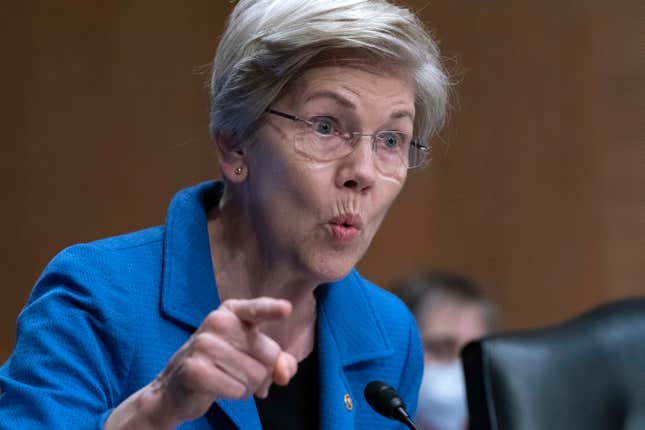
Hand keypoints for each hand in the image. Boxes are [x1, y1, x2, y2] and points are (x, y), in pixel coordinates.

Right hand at [106, 297, 297, 428]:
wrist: (177, 388)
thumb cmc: (222, 366)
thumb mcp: (252, 357)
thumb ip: (278, 361)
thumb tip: (284, 373)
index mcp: (233, 311)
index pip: (257, 309)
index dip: (272, 310)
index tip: (287, 309)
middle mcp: (218, 321)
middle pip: (269, 355)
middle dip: (263, 373)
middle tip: (241, 372)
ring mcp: (203, 344)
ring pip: (255, 375)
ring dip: (248, 387)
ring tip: (227, 380)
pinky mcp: (195, 369)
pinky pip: (237, 390)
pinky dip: (234, 395)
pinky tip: (217, 389)